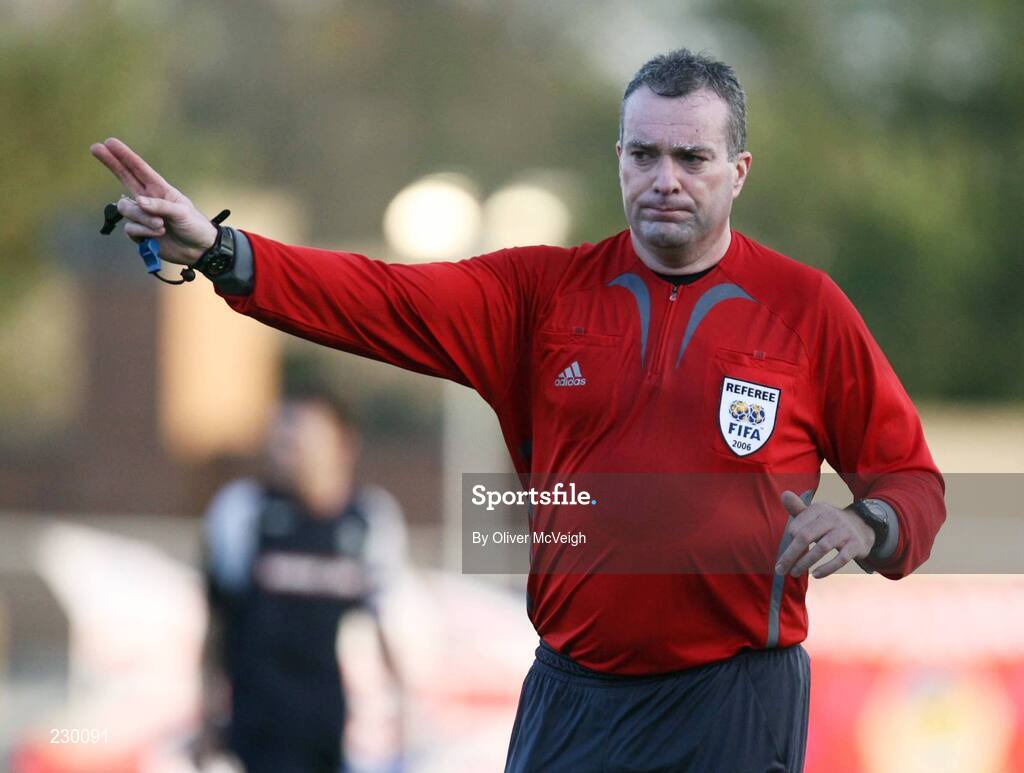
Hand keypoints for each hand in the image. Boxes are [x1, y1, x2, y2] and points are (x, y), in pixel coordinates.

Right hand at [89, 137, 217, 264]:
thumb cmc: (194, 226)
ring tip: (162, 225)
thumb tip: (138, 202)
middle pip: (123, 177)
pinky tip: (158, 235)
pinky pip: (131, 228)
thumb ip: (160, 206)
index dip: (124, 155)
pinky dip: (144, 232)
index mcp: (159, 189)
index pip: (139, 169)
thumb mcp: (182, 213)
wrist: (198, 250)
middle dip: (110, 162)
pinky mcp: (139, 232)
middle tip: (95, 147)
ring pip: (127, 209)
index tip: (110, 142)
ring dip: (143, 218)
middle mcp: (148, 199)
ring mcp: (142, 215)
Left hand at [774, 490, 874, 578]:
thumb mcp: (814, 514)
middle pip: (806, 536)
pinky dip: (827, 568)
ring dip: (805, 562)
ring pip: (822, 548)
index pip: (797, 526)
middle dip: (791, 555)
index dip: (788, 542)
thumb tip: (783, 494)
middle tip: (780, 569)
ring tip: (794, 573)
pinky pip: (840, 558)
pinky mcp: (856, 545)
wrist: (861, 527)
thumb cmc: (829, 523)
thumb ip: (797, 509)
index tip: (784, 554)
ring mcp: (845, 531)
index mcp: (818, 509)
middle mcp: (832, 517)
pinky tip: (816, 575)